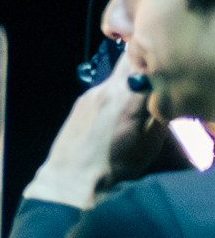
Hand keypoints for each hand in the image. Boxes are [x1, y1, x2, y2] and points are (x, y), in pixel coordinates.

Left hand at [30, 70, 171, 210]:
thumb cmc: (115, 166)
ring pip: (115, 78)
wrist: (73, 177)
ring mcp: (89, 94)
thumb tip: (164, 99)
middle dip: (141, 69)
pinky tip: (114, 117)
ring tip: (133, 108)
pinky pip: (103, 90)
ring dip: (127, 85)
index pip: (141, 61)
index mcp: (126, 97)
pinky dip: (114, 96)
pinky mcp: (80, 101)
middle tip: (150, 88)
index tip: (160, 76)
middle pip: (127, 62)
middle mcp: (105, 89)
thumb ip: (159, 115)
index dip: (153, 63)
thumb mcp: (150, 145)